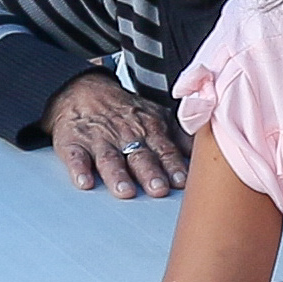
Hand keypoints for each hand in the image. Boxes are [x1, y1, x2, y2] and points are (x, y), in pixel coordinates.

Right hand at [43, 73, 189, 197]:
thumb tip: (209, 151)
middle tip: (159, 189)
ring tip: (125, 191)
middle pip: (140, 156)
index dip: (174, 166)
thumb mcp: (155, 116)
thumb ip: (179, 137)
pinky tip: (84, 182)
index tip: (183, 181)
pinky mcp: (73, 143)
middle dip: (150, 173)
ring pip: (110, 158)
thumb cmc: (124, 111)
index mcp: (149, 129)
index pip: (165, 150)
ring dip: (117, 175)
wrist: (82, 89)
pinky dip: (79, 169)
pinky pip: (76, 156)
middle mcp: (126, 135)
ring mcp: (99, 139)